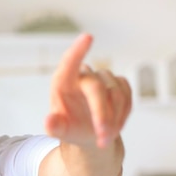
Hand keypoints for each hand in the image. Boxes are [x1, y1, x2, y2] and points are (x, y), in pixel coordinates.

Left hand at [45, 33, 131, 148]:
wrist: (88, 133)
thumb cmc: (70, 127)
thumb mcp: (60, 130)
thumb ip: (53, 126)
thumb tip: (48, 122)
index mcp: (63, 82)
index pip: (69, 62)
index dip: (78, 50)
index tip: (88, 37)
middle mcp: (83, 76)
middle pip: (97, 88)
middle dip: (102, 115)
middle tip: (103, 136)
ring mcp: (103, 78)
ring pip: (116, 95)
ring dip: (113, 120)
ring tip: (104, 137)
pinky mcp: (119, 83)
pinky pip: (127, 96)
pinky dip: (123, 115)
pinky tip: (114, 126)